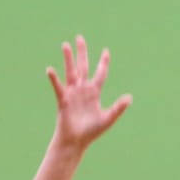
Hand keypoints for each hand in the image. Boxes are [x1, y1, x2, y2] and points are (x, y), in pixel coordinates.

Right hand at [46, 36, 130, 150]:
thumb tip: (130, 97)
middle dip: (82, 53)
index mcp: (94, 93)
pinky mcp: (63, 100)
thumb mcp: (108, 119)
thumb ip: (118, 108)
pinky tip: (50, 70)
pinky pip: (58, 87)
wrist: (76, 142)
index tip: (106, 51)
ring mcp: (72, 94)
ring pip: (71, 72)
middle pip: (83, 67)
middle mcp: (82, 90)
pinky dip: (54, 79)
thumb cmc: (91, 132)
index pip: (100, 74)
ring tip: (65, 45)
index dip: (103, 63)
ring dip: (68, 59)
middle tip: (79, 37)